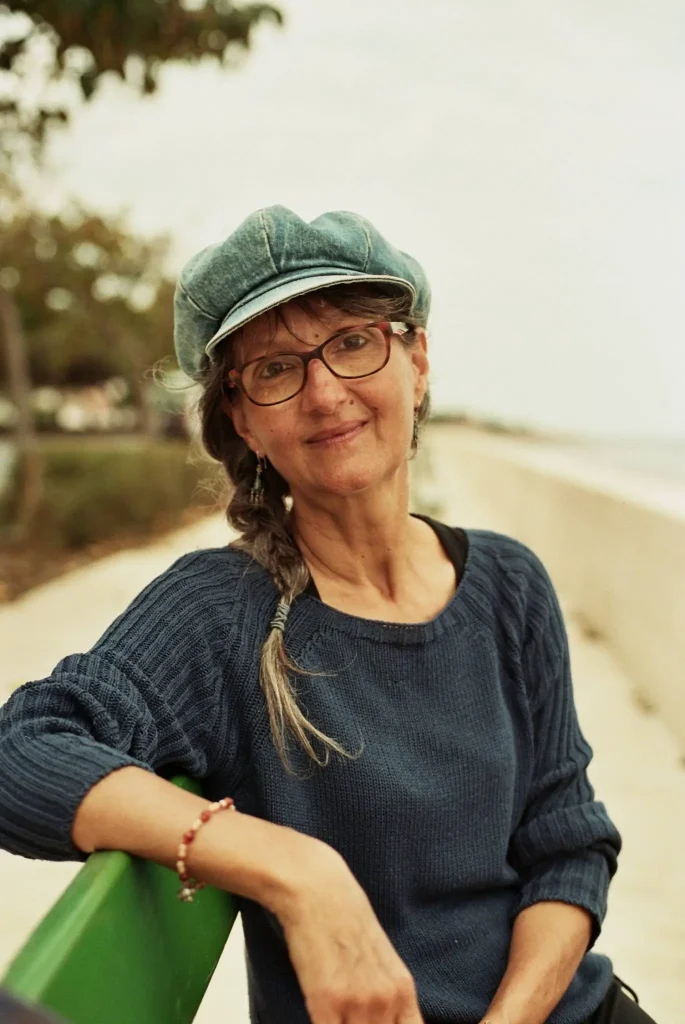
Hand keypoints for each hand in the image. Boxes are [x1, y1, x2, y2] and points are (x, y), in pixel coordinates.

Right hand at [273, 838, 423, 1022]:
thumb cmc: (345, 916)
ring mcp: (358, 1002)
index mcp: (402, 989)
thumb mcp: (380, 958)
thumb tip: (385, 1018)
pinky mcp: (327, 1002)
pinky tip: (319, 1012)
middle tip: (348, 1015)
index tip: (375, 1022)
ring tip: (334, 1012)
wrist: (318, 888)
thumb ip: (386, 994)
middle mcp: (386, 999)